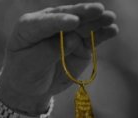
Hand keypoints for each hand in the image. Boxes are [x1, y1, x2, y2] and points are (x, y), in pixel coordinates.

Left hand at [0, 3, 117, 113]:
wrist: (30, 87)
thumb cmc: (24, 73)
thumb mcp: (31, 65)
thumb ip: (50, 50)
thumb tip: (73, 40)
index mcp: (28, 26)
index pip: (44, 22)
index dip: (59, 21)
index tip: (73, 22)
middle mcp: (50, 24)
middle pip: (68, 16)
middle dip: (83, 13)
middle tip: (97, 10)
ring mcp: (68, 32)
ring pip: (84, 24)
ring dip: (98, 20)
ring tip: (109, 18)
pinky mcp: (81, 43)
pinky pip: (93, 36)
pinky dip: (103, 33)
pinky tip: (112, 30)